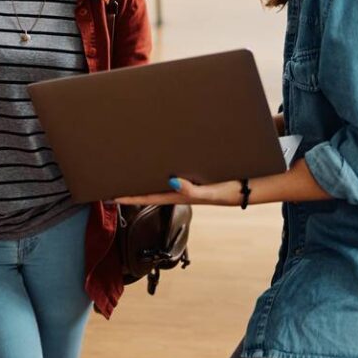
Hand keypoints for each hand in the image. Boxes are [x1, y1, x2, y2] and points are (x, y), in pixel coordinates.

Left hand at [116, 176, 242, 206]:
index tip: (109, 196)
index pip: (147, 197)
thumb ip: (192, 190)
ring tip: (127, 169)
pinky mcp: (193, 175)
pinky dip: (159, 168)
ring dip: (143, 176)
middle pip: (149, 188)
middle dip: (131, 186)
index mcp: (178, 195)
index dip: (128, 197)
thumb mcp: (211, 192)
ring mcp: (185, 182)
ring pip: (158, 179)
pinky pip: (171, 172)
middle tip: (111, 180)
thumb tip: (171, 182)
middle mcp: (178, 189)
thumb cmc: (229, 190)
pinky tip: (156, 160)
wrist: (248, 186)